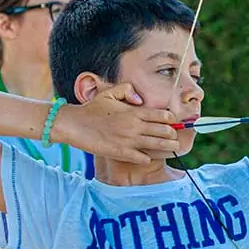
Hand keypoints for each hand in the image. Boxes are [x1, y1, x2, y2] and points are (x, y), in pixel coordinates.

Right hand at [52, 84, 181, 163]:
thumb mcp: (109, 93)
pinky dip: (147, 158)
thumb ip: (127, 90)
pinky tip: (148, 157)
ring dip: (168, 147)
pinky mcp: (121, 152)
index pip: (163, 115)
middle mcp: (135, 125)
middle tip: (176, 137)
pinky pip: (142, 158)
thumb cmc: (91, 108)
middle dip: (173, 134)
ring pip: (158, 145)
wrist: (73, 124)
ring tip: (174, 148)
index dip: (172, 120)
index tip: (173, 123)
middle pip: (165, 131)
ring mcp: (129, 140)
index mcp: (134, 111)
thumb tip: (140, 99)